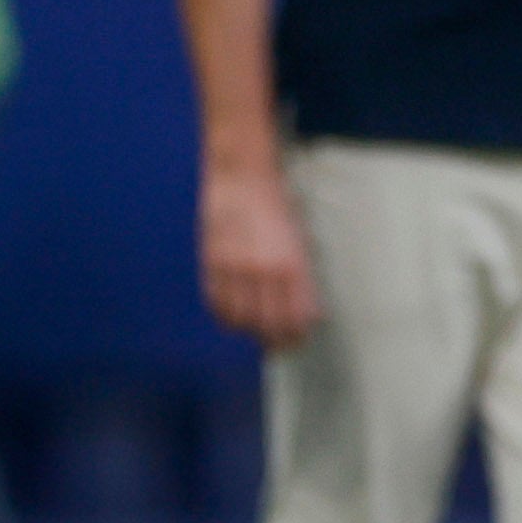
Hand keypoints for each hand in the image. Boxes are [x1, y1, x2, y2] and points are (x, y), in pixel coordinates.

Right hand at [200, 159, 321, 348]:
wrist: (243, 178)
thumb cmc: (276, 209)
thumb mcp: (300, 242)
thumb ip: (302, 278)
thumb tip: (309, 313)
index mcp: (293, 265)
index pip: (296, 317)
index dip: (297, 335)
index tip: (297, 341)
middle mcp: (264, 269)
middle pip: (268, 324)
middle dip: (274, 340)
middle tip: (278, 344)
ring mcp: (235, 267)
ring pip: (240, 318)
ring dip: (248, 330)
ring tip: (255, 332)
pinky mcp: (212, 261)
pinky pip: (216, 301)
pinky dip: (224, 315)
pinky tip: (232, 316)